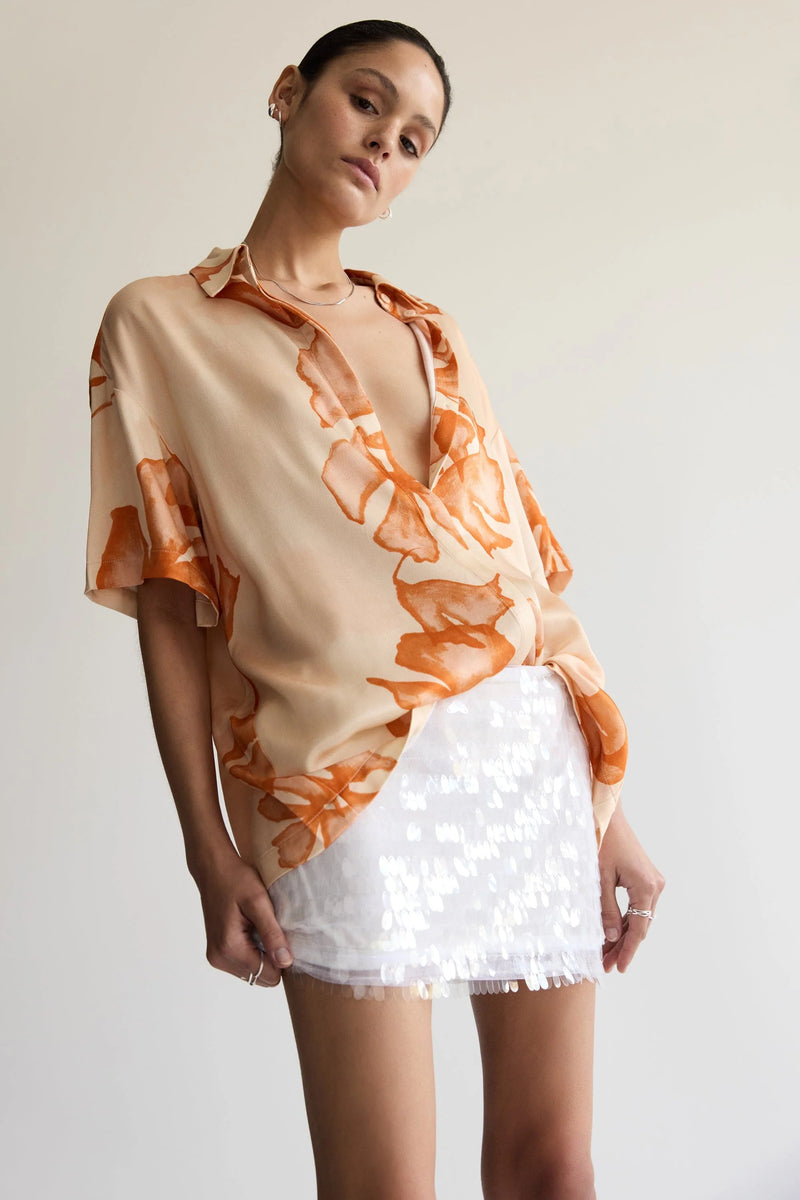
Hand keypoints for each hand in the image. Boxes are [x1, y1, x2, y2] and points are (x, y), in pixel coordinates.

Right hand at [190, 847, 294, 987]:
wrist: (213, 869)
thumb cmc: (236, 879)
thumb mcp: (259, 902)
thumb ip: (272, 933)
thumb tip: (286, 962)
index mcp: (229, 948)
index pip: (268, 975)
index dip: (282, 958)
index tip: (283, 935)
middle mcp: (219, 958)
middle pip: (261, 977)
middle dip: (272, 957)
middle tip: (271, 928)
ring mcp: (216, 957)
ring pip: (253, 972)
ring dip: (263, 954)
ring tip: (259, 926)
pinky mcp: (217, 952)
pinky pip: (244, 963)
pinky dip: (254, 951)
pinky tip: (252, 929)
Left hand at [597, 805, 664, 974]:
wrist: (606, 813)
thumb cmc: (601, 841)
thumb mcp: (599, 879)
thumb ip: (606, 910)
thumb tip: (611, 939)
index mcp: (646, 887)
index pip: (639, 929)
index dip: (628, 951)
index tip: (618, 969)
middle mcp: (655, 886)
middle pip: (641, 926)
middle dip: (624, 947)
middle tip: (606, 966)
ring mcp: (653, 881)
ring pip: (639, 917)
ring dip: (623, 935)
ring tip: (606, 954)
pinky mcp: (645, 877)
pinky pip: (637, 906)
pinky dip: (625, 920)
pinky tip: (611, 933)